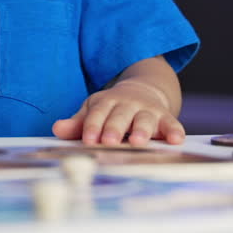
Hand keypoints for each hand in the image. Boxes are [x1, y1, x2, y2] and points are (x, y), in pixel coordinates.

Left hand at [51, 79, 184, 145]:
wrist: (143, 91)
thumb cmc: (113, 108)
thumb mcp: (94, 110)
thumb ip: (78, 123)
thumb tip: (57, 129)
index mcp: (107, 102)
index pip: (97, 114)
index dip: (92, 126)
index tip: (87, 140)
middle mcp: (128, 104)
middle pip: (119, 116)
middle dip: (114, 128)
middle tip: (108, 141)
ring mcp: (147, 110)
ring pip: (144, 120)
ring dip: (141, 130)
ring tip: (137, 141)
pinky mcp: (165, 118)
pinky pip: (171, 124)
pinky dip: (174, 131)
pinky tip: (176, 140)